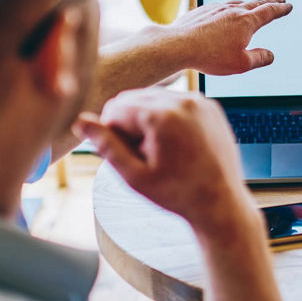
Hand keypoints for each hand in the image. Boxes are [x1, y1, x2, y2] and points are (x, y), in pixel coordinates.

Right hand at [75, 89, 260, 239]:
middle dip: (129, 124)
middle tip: (143, 156)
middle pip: (133, 98)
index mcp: (162, 116)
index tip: (126, 156)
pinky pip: (175, 102)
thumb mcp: (135, 176)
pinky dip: (167, 117)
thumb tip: (80, 121)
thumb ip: (106, 146)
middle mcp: (183, 100)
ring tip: (160, 151)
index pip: (115, 108)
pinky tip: (176, 145)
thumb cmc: (177, 194)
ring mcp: (200, 100)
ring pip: (153, 98)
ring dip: (147, 120)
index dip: (111, 133)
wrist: (221, 202)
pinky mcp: (210, 105)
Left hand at [172, 0, 292, 75]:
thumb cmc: (210, 56)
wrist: (178, 45)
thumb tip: (271, 55)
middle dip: (269, 2)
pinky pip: (220, 6)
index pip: (269, 12)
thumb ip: (259, 58)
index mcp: (246, 21)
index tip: (288, 5)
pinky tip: (225, 12)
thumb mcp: (241, 64)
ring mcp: (216, 8)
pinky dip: (229, 7)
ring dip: (249, 3)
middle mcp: (233, 10)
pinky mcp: (202, 11)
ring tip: (253, 5)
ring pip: (237, 2)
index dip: (280, 9)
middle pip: (255, 3)